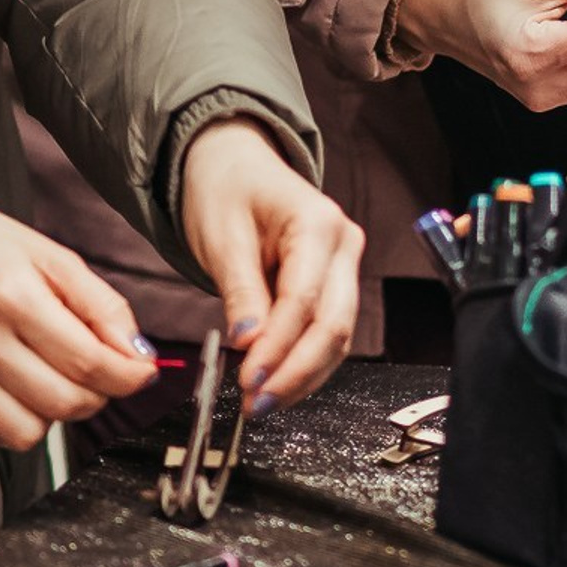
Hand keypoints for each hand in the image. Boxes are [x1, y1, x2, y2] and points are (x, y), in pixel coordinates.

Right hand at [0, 192, 156, 449]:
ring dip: (58, 411)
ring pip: (31, 430)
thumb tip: (137, 351)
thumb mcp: (51, 255)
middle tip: (102, 369)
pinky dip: (23, 419)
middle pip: (64, 402)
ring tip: (56, 375)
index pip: (88, 362)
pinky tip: (24, 385)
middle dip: (100, 393)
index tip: (142, 370)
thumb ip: (100, 304)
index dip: (128, 375)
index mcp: (11, 297)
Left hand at [178, 120, 361, 410]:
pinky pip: (328, 331)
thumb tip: (249, 344)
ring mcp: (344, 264)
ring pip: (338, 336)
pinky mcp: (335, 283)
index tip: (249, 381)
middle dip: (297, 372)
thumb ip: (240, 292)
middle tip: (258, 403)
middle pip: (334, 324)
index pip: (304, 300)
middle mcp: (344, 244)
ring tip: (263, 402)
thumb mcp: (222, 237)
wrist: (232, 163)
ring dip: (303, 375)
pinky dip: (305, 361)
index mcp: (318, 223)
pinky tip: (277, 382)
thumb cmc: (225, 189)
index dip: (278, 347)